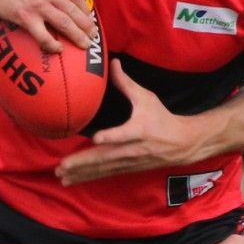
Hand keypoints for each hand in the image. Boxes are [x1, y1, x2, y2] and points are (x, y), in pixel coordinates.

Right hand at [0, 0, 95, 52]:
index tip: (89, 17)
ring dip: (78, 37)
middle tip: (93, 34)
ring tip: (85, 44)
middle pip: (75, 11)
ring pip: (65, 24)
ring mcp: (38, 4)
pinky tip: (59, 49)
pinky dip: (53, 45)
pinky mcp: (26, 17)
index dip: (86, 8)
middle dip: (87, 25)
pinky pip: (44, 36)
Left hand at [57, 60, 208, 184]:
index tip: (97, 138)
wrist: (182, 144)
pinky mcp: (126, 168)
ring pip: (102, 169)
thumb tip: (113, 63)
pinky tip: (70, 180)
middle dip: (83, 163)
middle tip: (62, 166)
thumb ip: (126, 83)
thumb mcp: (147, 98)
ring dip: (81, 173)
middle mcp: (133, 149)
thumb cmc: (162, 118)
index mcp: (139, 130)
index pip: (124, 134)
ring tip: (61, 176)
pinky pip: (104, 174)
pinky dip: (87, 177)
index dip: (111, 136)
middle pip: (106, 157)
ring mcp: (129, 162)